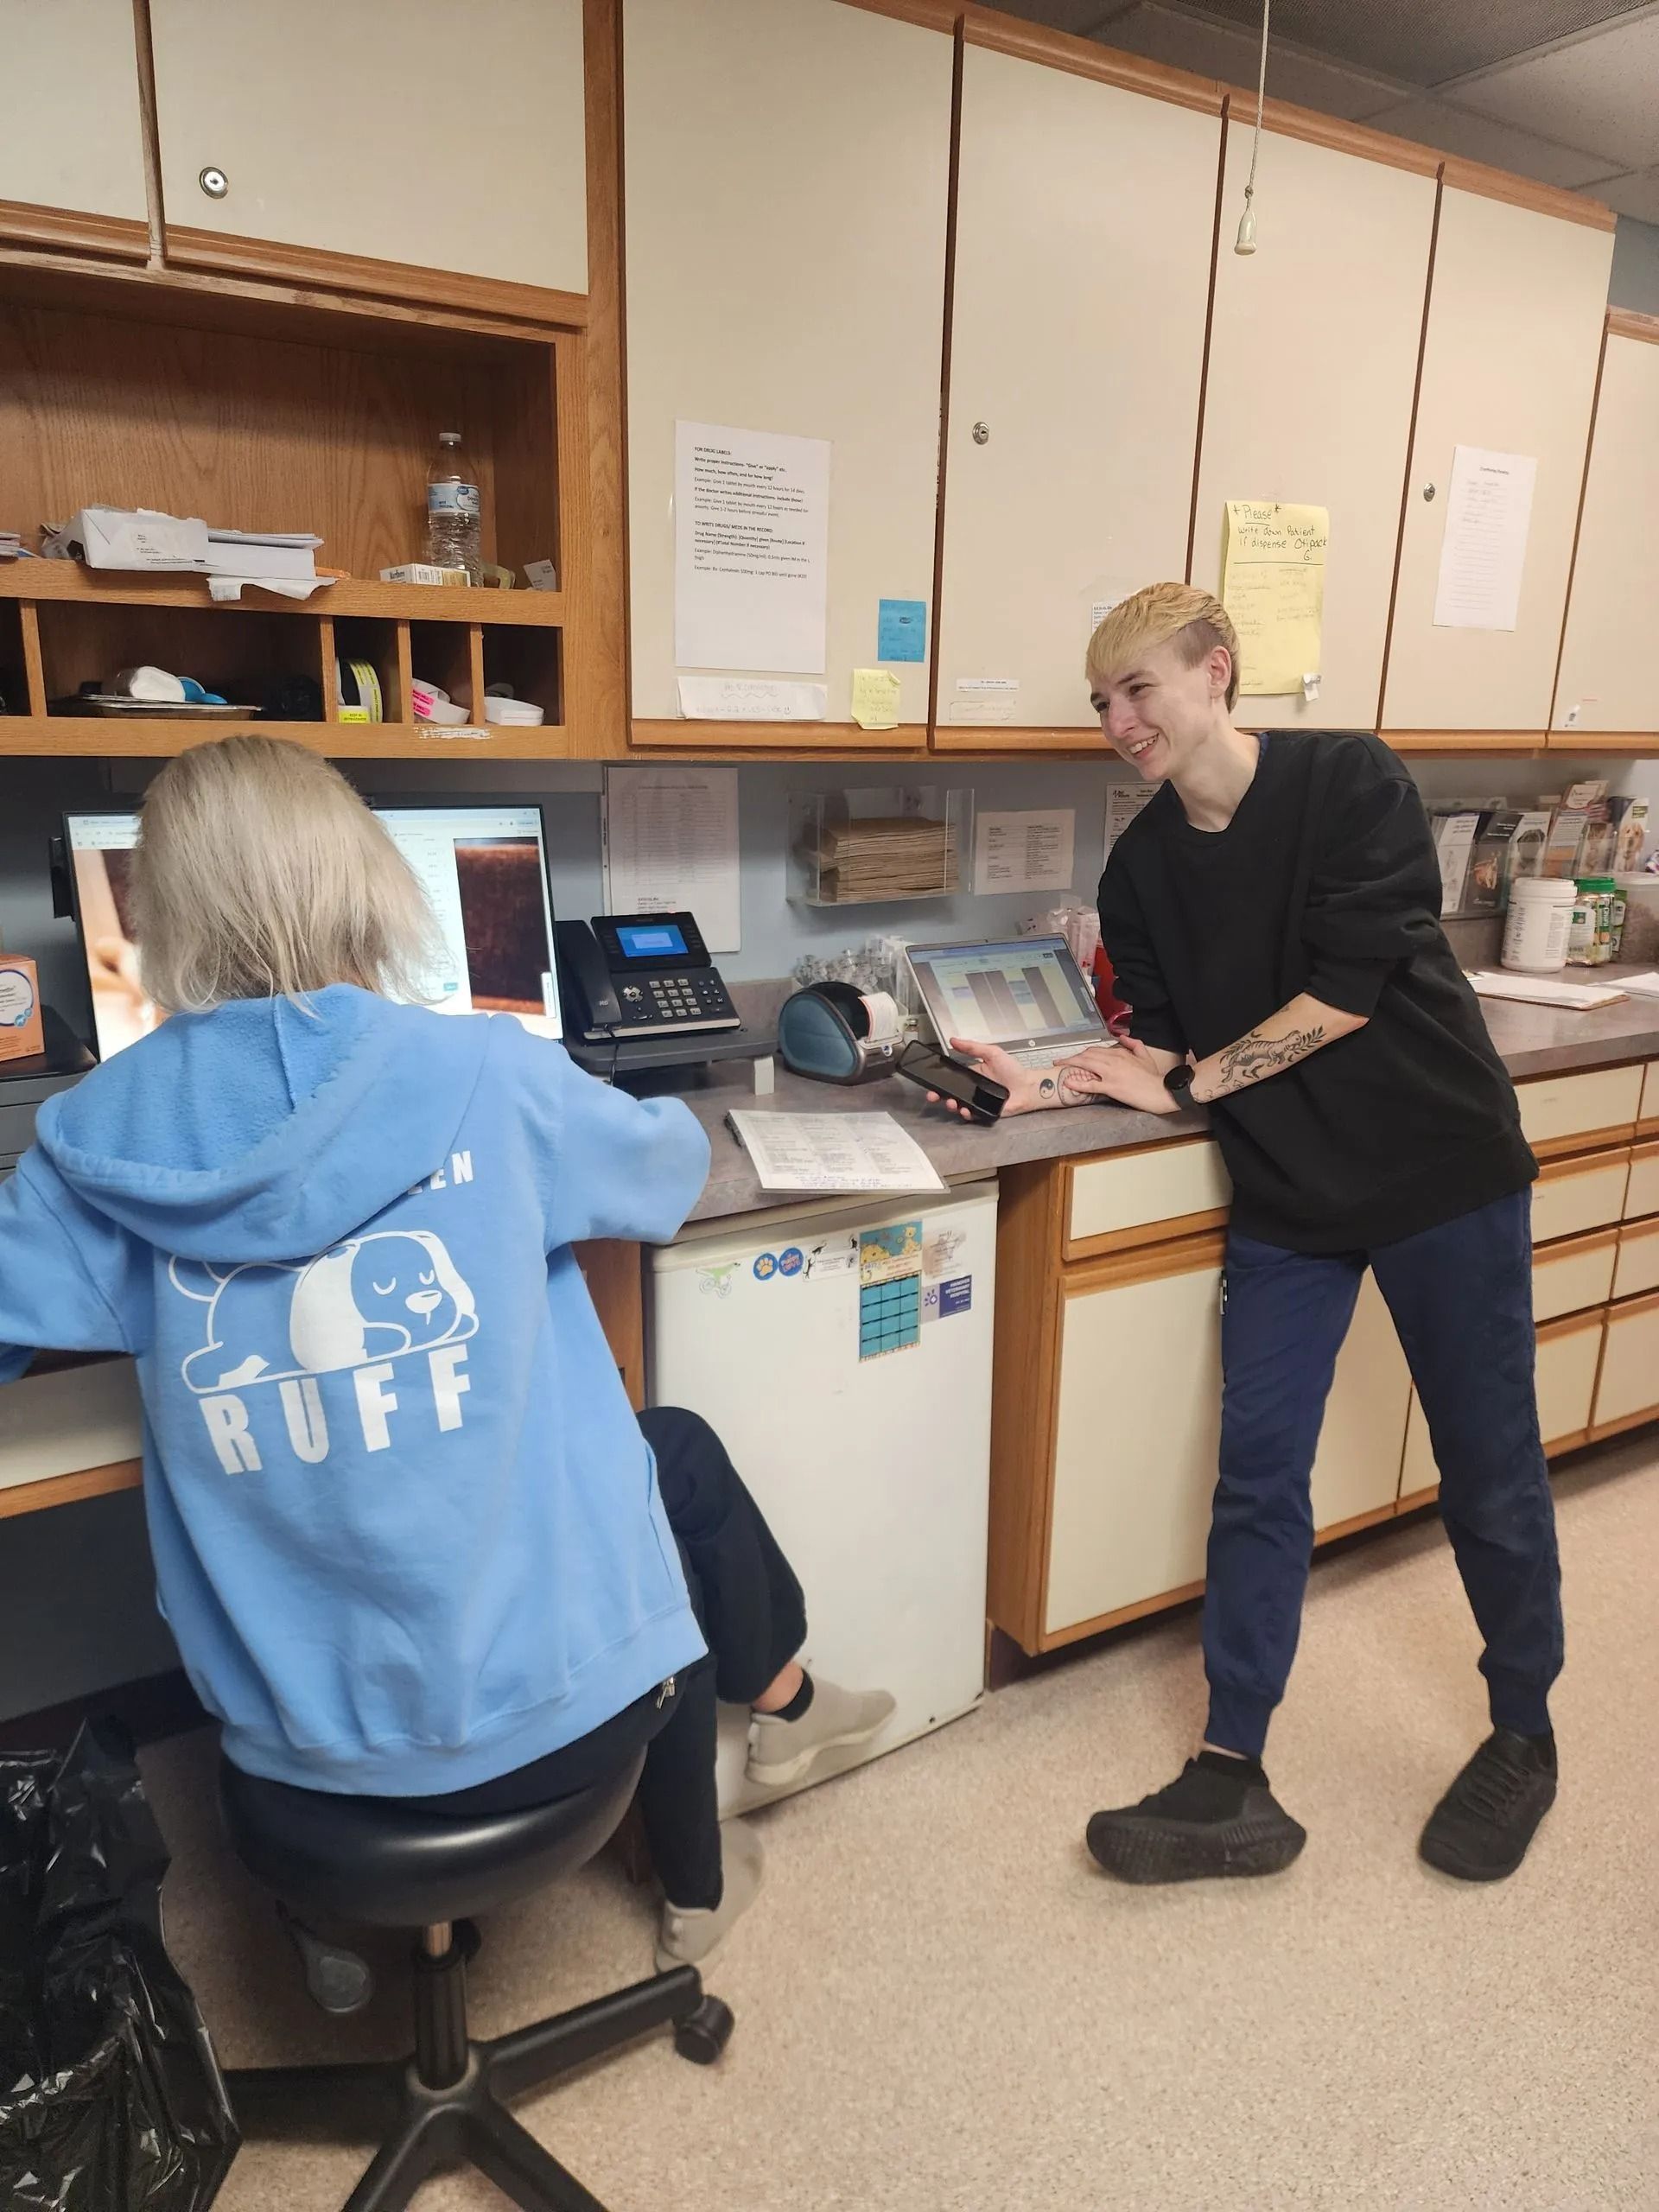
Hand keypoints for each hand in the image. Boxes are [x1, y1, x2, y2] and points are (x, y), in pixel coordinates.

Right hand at [924, 1037, 1050, 1118]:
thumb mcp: (992, 1053)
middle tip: (933, 1096)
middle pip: (950, 1093)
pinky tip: (965, 1110)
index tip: (930, 1082)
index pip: (951, 1077)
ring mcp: (977, 1101)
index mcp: (971, 1074)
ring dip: (951, 1105)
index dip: (939, 1081)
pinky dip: (966, 1114)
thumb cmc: (1012, 1069)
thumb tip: (953, 1040)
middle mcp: (972, 1089)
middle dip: (939, 1096)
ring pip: (958, 1105)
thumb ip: (972, 1047)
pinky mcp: (984, 1112)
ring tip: (952, 1103)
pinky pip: (971, 1115)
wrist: (1028, 1086)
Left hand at [1055, 1040, 1180, 1115]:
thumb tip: (1122, 1036)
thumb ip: (1133, 1043)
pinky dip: (1077, 1083)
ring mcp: (1110, 1073)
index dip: (1082, 1053)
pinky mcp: (1111, 1087)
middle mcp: (1113, 1060)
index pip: (1095, 1050)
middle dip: (1071, 1057)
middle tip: (1060, 1061)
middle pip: (1086, 1055)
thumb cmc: (1153, 1076)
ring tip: (1059, 1067)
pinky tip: (1068, 1083)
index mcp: (1120, 1053)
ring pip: (1085, 1065)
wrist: (1161, 1091)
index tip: (1075, 1056)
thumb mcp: (1145, 1055)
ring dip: (1070, 1065)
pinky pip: (1090, 1084)